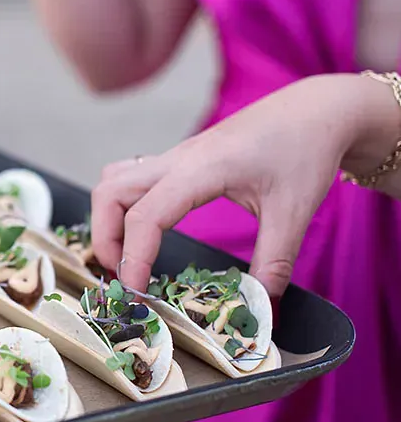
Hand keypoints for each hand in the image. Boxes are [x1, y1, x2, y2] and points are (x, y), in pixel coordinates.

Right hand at [89, 73, 394, 296]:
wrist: (316, 110)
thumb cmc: (305, 150)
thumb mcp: (294, 212)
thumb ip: (274, 264)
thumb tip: (263, 311)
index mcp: (200, 170)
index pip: (145, 216)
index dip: (133, 259)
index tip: (137, 293)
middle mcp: (177, 159)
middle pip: (109, 193)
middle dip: (105, 238)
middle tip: (125, 275)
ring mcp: (175, 156)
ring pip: (113, 181)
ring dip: (108, 219)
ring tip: (128, 255)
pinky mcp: (179, 159)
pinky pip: (131, 177)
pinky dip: (123, 206)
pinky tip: (145, 230)